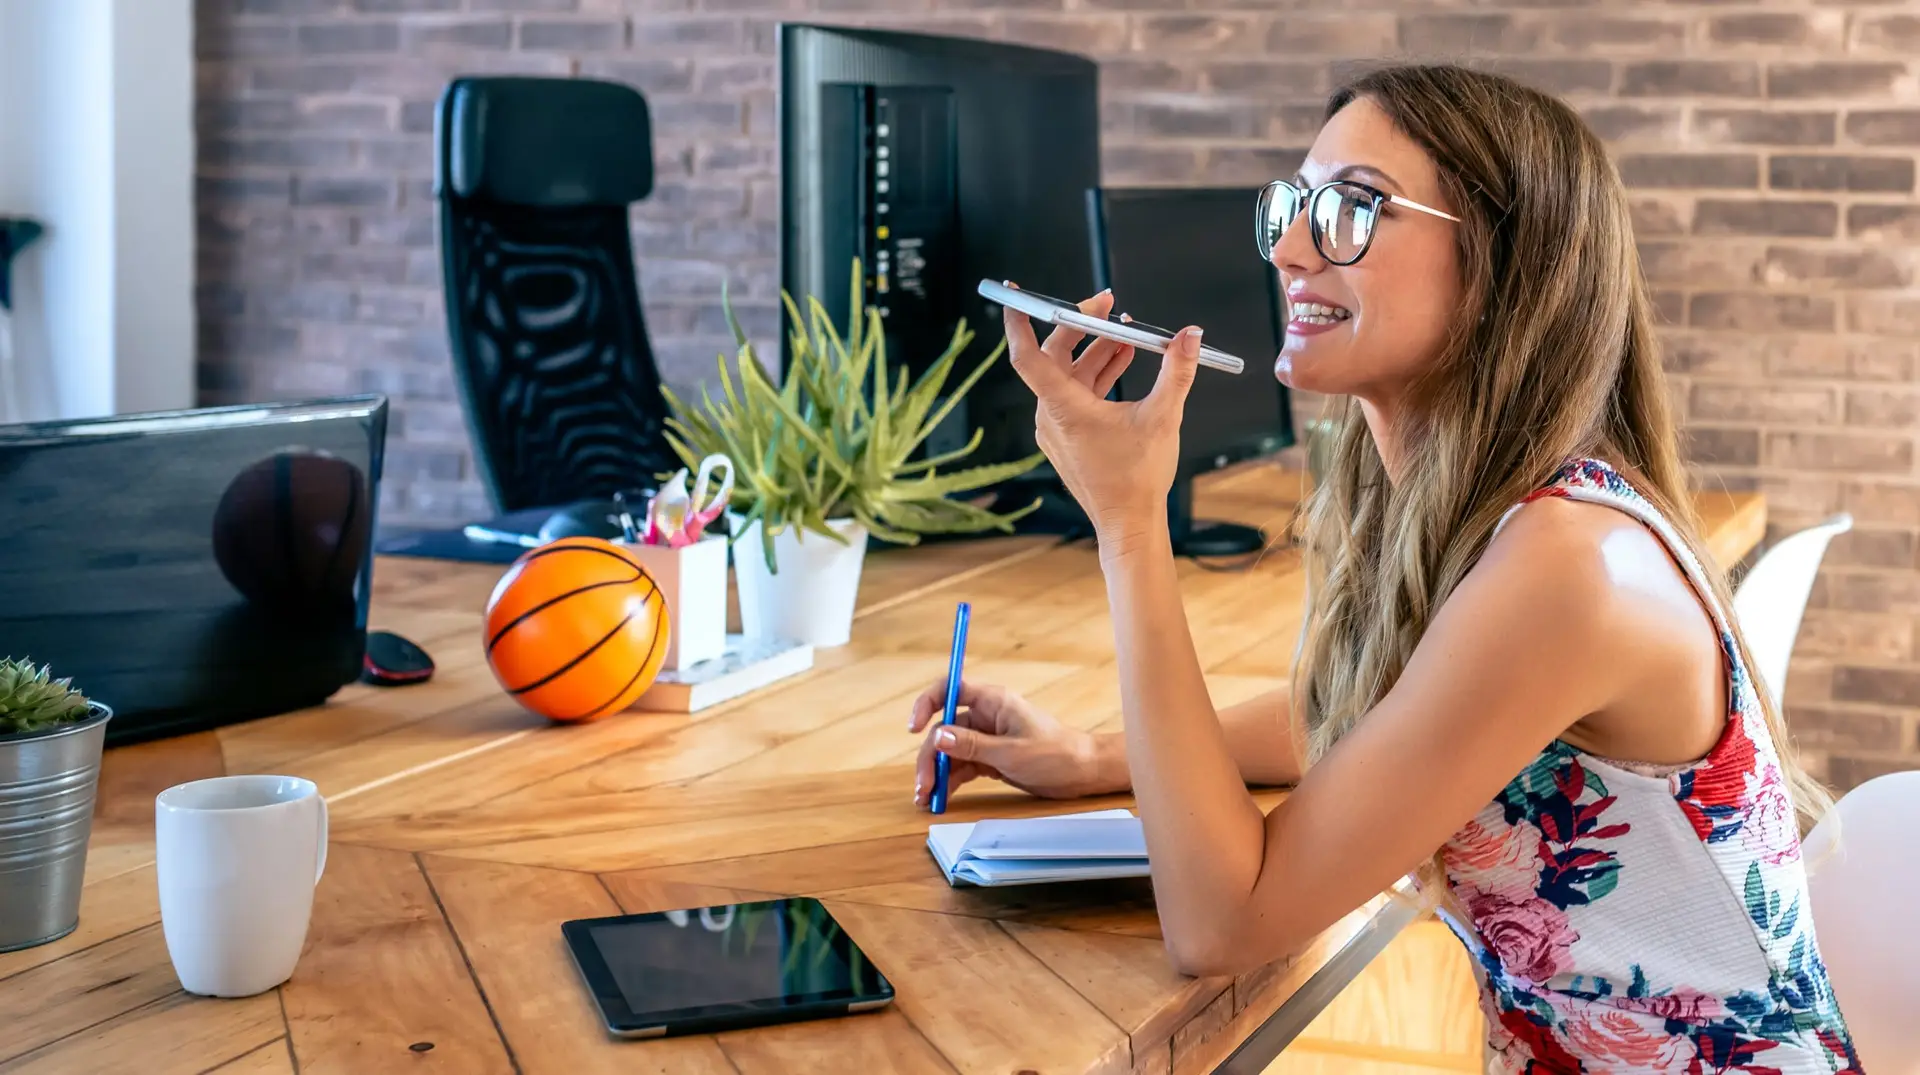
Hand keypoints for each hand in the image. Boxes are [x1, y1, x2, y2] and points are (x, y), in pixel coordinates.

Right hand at [907, 679, 1112, 808]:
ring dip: (936, 774)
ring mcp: (986, 739)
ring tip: (927, 799)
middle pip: (943, 730)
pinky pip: (961, 767)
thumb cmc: (1056, 753)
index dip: (927, 703)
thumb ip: (972, 745)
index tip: (913, 727)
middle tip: (923, 786)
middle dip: (930, 757)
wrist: (1083, 773)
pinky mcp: (989, 759)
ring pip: (949, 752)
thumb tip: (937, 736)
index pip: (949, 690)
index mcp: (992, 702)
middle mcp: (985, 717)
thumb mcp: (1011, 752)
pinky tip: (941, 797)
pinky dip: (950, 781)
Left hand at [1002, 285, 1202, 549]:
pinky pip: (1075, 395)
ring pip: (1068, 377)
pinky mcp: (1067, 439)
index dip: (1020, 322)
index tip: (1018, 296)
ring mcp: (1057, 430)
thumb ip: (1176, 371)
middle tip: (1106, 305)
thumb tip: (1190, 336)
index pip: (1027, 356)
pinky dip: (1095, 376)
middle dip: (1081, 327)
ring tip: (1126, 333)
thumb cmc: (1138, 479)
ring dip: (1095, 352)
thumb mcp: (1163, 417)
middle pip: (1054, 357)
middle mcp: (1052, 417)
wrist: (1128, 524)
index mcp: (1064, 408)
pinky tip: (1122, 361)